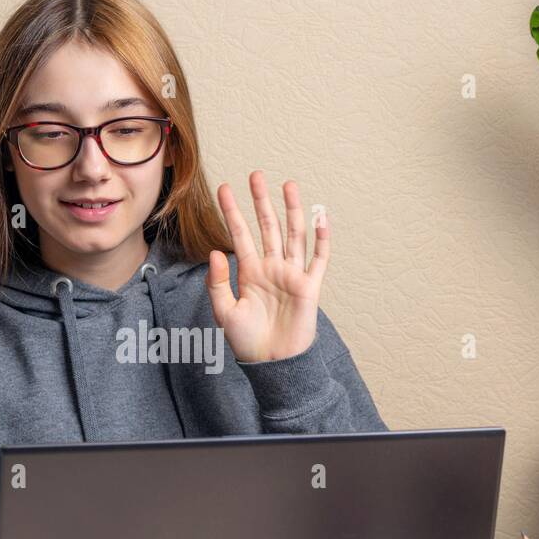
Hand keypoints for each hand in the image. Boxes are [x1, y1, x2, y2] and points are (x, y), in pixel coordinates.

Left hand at [208, 171, 329, 362]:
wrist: (272, 363)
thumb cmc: (247, 341)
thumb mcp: (224, 312)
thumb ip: (218, 283)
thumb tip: (216, 252)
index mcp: (250, 272)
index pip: (240, 235)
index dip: (232, 212)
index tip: (223, 189)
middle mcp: (272, 268)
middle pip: (268, 227)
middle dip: (261, 202)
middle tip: (256, 175)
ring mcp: (292, 275)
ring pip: (293, 235)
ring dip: (291, 210)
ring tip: (288, 185)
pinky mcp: (309, 287)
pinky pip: (318, 259)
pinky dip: (321, 239)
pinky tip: (321, 217)